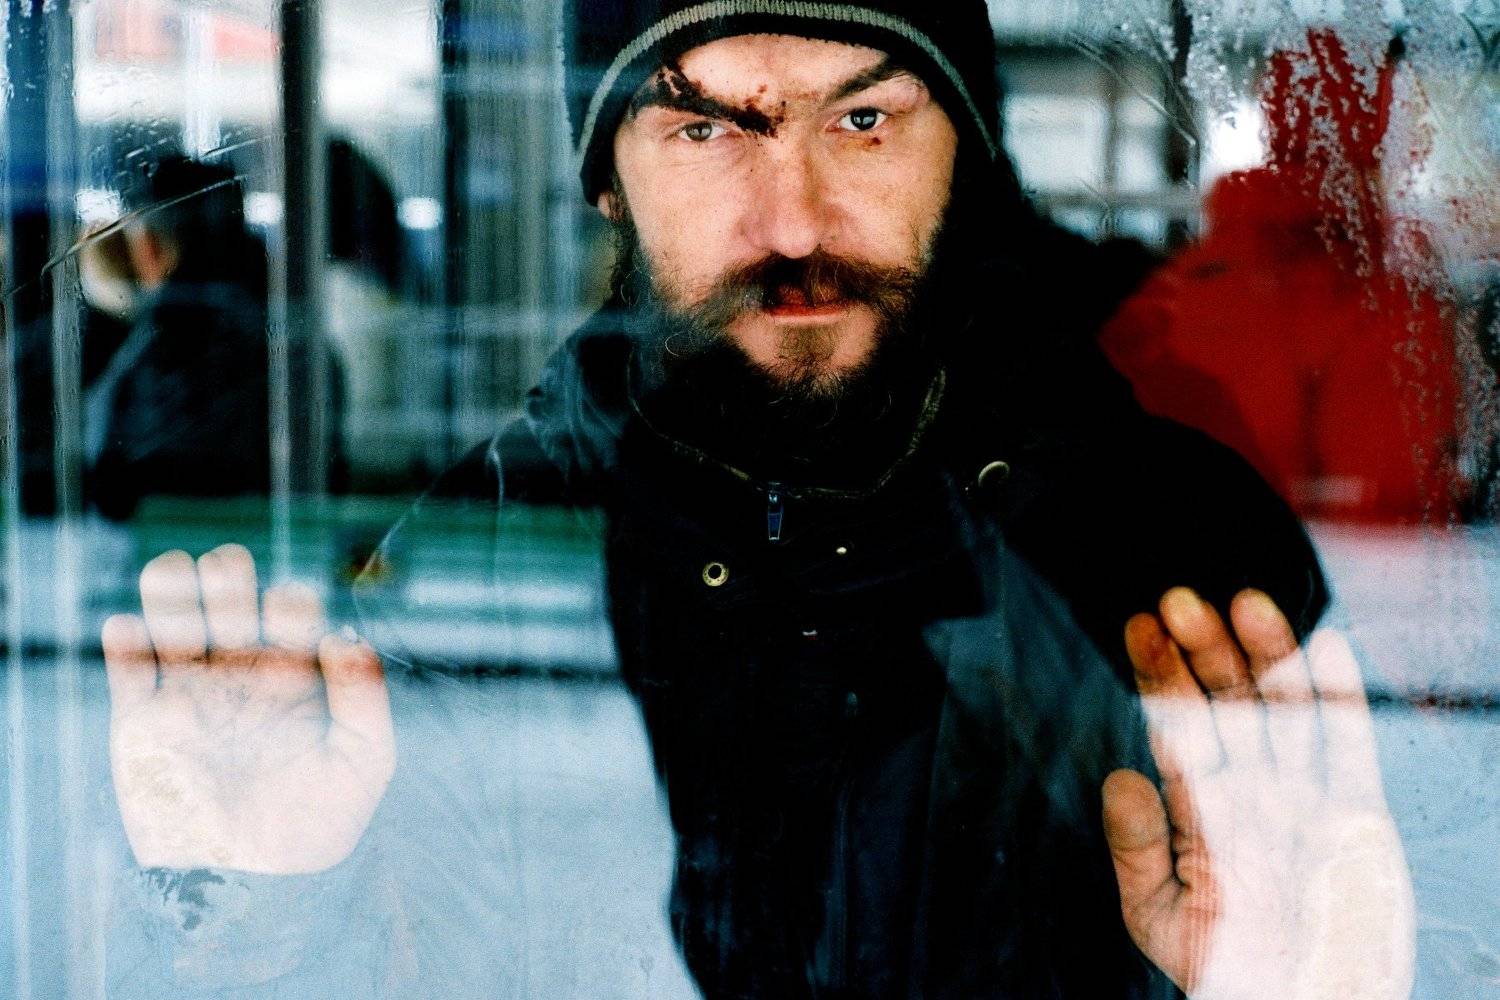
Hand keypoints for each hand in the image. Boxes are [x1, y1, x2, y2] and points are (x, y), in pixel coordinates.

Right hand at [104, 544, 394, 873]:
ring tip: (174, 568)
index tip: (289, 612)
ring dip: (169, 587)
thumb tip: (347, 637)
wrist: (245, 887)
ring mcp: (189, 696)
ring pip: (174, 622)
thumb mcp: (362, 765)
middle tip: (226, 571)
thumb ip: (366, 700)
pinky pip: (126, 670)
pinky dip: (123, 642)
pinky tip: (129, 627)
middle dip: (226, 575)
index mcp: (295, 680)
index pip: (291, 613)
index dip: (289, 598)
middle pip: (229, 601)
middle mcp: (241, 678)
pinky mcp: (141, 725)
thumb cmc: (313, 828)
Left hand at [1102, 588, 1414, 999]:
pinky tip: (1324, 643)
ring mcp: (1303, 795)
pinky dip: (1338, 693)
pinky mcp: (1355, 812)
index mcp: (1201, 805)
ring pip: (1283, 709)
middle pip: (1226, 703)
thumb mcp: (1157, 911)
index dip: (1159, 676)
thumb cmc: (1226, 964)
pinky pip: (1348, 742)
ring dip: (1264, 655)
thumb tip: (1117, 780)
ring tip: (1241, 604)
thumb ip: (1135, 847)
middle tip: (1177, 602)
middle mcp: (1251, 788)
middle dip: (1201, 652)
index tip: (1139, 628)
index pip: (1176, 725)